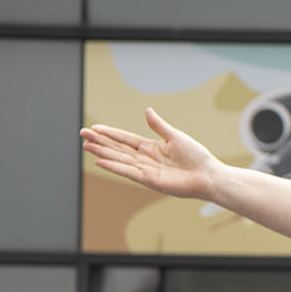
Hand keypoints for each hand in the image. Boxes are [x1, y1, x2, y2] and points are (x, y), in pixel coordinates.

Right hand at [79, 107, 223, 200]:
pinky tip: (100, 161)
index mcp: (152, 147)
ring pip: (120, 159)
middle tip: (82, 134)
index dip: (110, 133)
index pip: (125, 139)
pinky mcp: (150, 181)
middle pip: (118, 148)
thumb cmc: (197, 157)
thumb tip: (147, 110)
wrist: (208, 176)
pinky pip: (128, 172)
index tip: (94, 128)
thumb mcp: (175, 136)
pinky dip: (114, 166)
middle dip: (100, 141)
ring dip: (103, 153)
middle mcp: (146, 159)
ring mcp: (147, 170)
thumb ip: (159, 125)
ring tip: (86, 146)